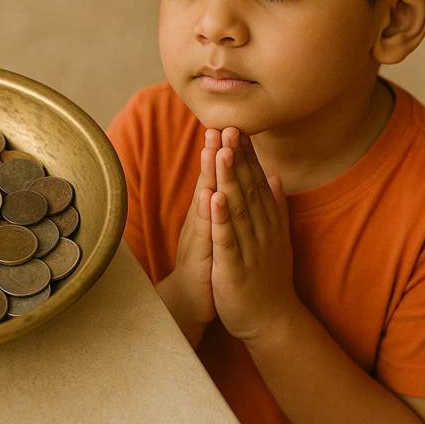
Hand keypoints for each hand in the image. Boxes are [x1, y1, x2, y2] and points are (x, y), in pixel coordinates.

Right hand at [172, 127, 221, 324]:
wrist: (192, 301)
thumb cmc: (208, 262)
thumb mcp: (218, 230)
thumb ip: (224, 205)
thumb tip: (233, 181)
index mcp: (210, 212)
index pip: (218, 176)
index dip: (224, 152)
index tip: (231, 124)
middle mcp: (201, 219)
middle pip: (208, 180)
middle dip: (213, 152)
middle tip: (217, 123)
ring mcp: (200, 236)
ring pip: (204, 200)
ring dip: (208, 174)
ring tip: (212, 149)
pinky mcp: (201, 256)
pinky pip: (206, 233)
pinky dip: (208, 214)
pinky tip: (210, 195)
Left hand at [210, 127, 299, 344]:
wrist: (271, 318)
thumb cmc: (269, 274)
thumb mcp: (275, 234)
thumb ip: (275, 204)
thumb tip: (275, 175)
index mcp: (266, 219)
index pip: (255, 179)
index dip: (247, 153)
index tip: (239, 125)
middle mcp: (260, 227)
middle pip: (247, 186)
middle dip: (237, 156)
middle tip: (231, 124)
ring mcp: (248, 245)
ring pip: (237, 206)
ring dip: (229, 178)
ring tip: (222, 150)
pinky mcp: (235, 265)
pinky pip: (227, 238)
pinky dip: (221, 218)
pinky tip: (214, 197)